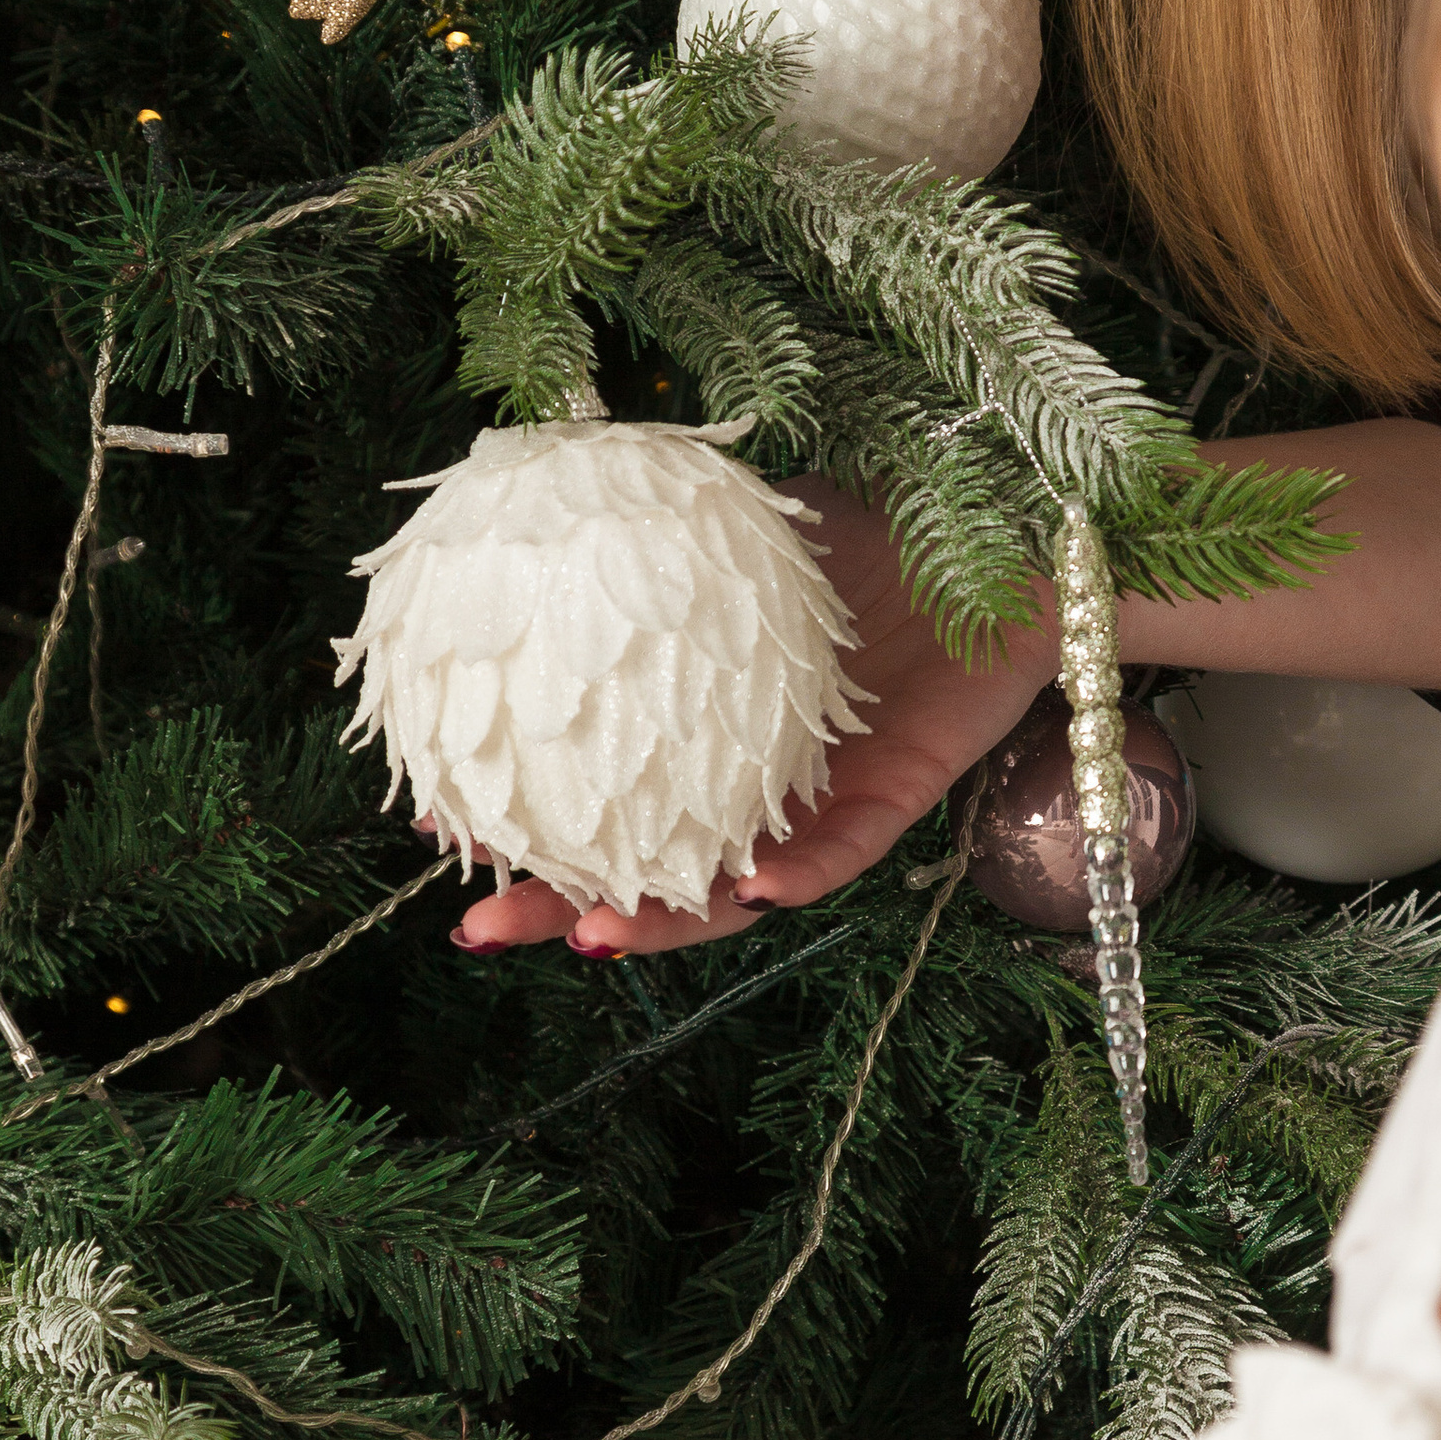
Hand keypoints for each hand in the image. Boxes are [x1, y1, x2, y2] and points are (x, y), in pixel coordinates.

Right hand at [449, 476, 1056, 958]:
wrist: (1002, 533)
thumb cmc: (871, 524)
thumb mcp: (737, 519)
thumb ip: (650, 527)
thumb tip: (537, 500)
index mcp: (706, 731)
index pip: (602, 791)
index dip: (526, 815)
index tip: (438, 827)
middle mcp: (753, 783)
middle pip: (646, 868)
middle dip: (561, 908)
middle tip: (479, 925)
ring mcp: (820, 799)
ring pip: (731, 887)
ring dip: (662, 924)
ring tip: (591, 939)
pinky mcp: (898, 798)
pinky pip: (841, 851)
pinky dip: (795, 874)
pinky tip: (746, 888)